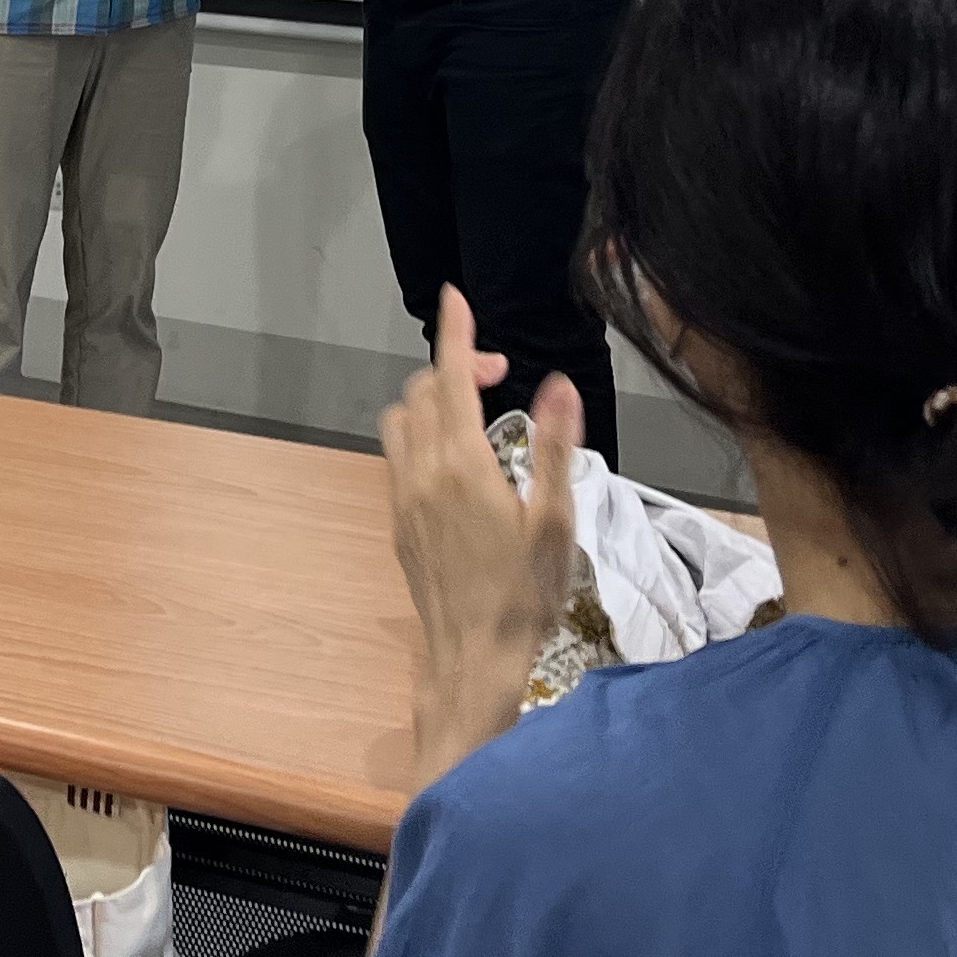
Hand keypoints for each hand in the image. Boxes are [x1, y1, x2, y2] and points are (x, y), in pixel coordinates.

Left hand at [383, 286, 577, 787]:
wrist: (473, 659)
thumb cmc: (524, 595)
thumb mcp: (555, 521)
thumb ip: (555, 447)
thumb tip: (558, 382)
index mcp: (462, 463)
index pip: (451, 376)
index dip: (455, 332)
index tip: (456, 297)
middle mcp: (423, 472)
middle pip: (424, 391)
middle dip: (456, 365)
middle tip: (501, 375)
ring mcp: (404, 497)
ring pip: (403, 420)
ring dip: (431, 398)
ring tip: (475, 411)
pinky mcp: (399, 522)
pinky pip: (398, 455)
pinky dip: (421, 432)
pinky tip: (457, 459)